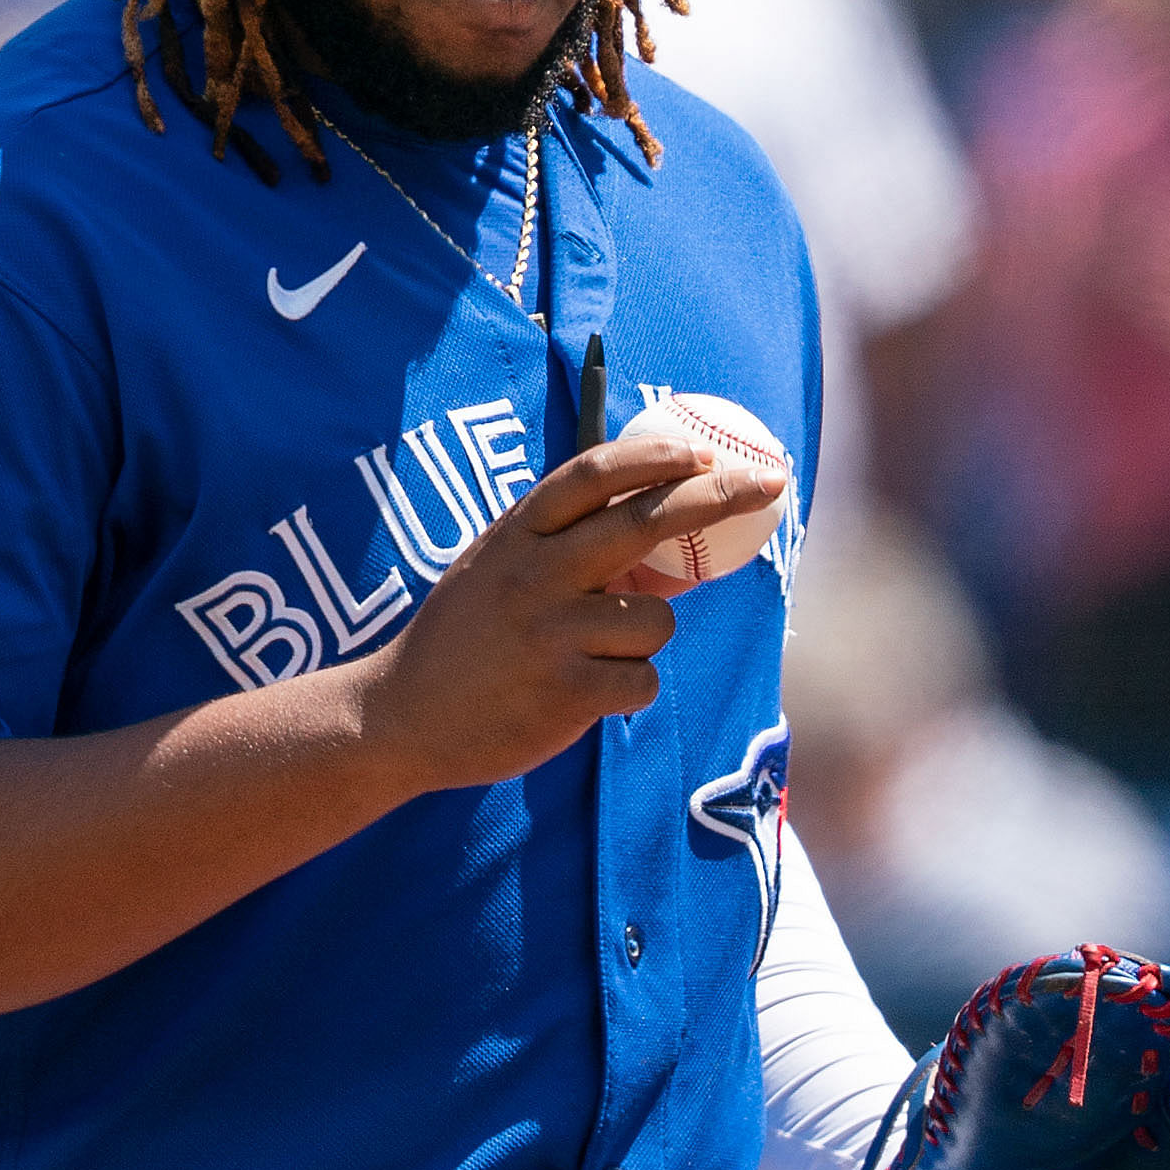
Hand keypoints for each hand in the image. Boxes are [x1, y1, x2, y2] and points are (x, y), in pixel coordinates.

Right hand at [343, 433, 782, 795]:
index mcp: (515, 534)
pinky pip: (642, 679)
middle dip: (717, 496)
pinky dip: (627, 688)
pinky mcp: (567, 691)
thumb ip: (564, 547)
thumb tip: (663, 531)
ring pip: (656, 619)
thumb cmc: (465, 640)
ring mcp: (551, 632)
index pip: (592, 474)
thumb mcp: (496, 571)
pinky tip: (581, 694)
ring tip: (590, 656)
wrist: (401, 717)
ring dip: (645, 638)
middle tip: (769, 485)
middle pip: (645, 522)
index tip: (703, 452)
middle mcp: (535, 573)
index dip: (654, 457)